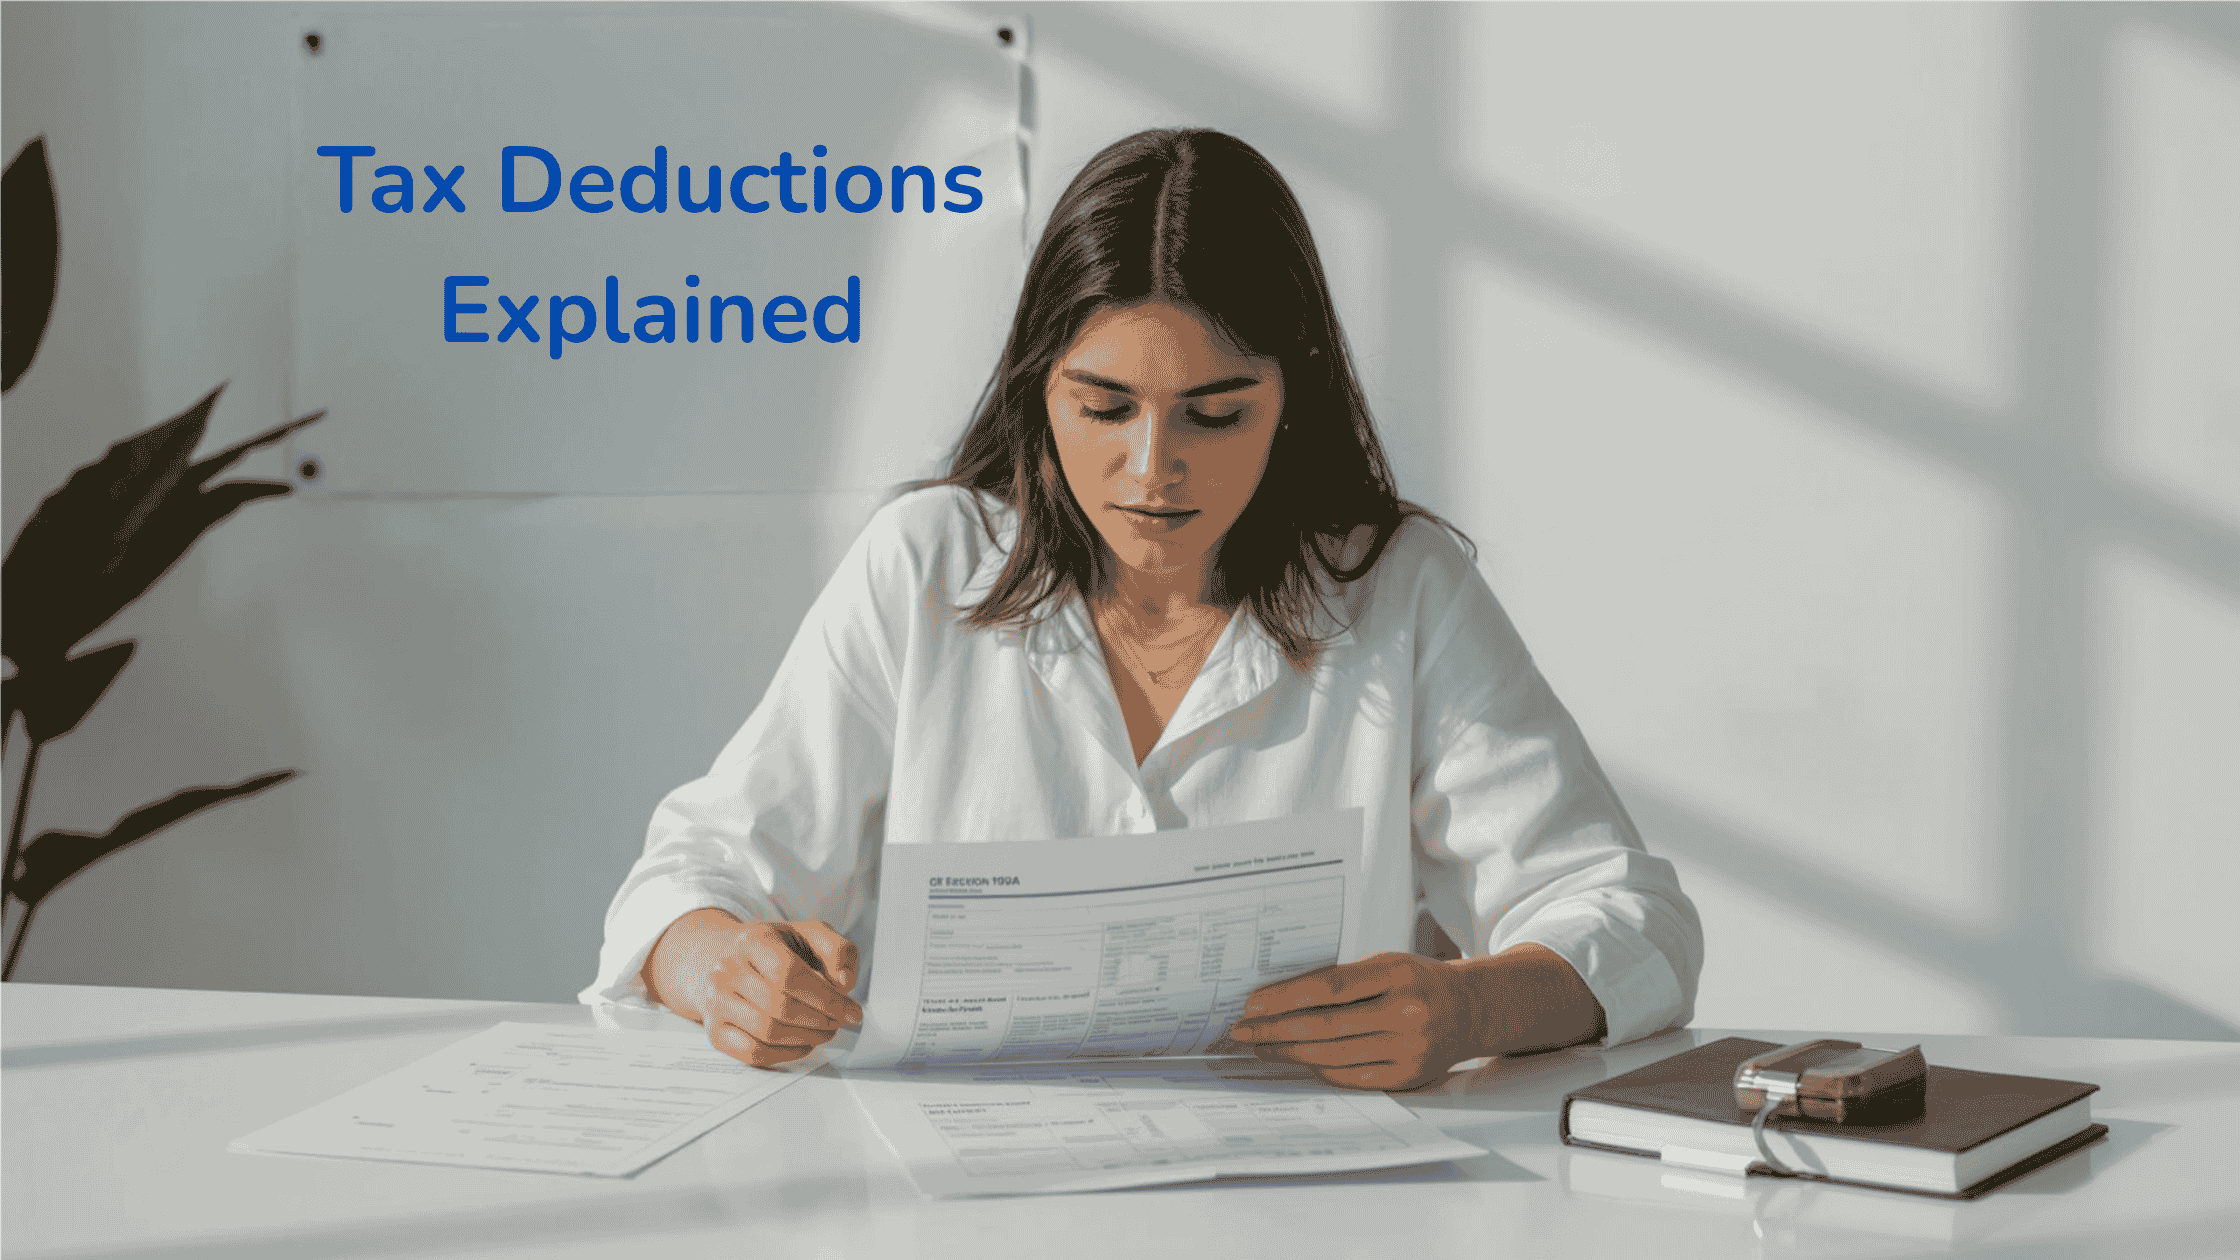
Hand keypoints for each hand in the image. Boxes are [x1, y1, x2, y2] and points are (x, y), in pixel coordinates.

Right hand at [642, 908, 860, 1068]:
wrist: (726, 958)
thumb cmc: (775, 949)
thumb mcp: (810, 934)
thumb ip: (838, 950)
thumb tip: (844, 982)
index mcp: (753, 940)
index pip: (789, 974)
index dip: (825, 997)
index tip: (850, 1010)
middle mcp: (727, 970)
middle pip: (779, 1006)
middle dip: (819, 1020)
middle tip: (838, 1023)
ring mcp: (716, 1002)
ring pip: (766, 1031)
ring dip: (805, 1038)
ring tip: (825, 1032)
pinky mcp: (714, 1030)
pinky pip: (751, 1052)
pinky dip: (784, 1055)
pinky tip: (802, 1045)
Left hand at [1227, 952, 1479, 1091]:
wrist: (1470, 1009)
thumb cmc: (1417, 981)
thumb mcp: (1386, 963)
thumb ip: (1342, 979)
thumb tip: (1280, 997)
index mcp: (1397, 973)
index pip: (1330, 988)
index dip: (1286, 998)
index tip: (1252, 1004)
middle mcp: (1406, 1013)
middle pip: (1326, 1026)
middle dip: (1276, 1030)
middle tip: (1242, 1030)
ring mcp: (1409, 1049)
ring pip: (1333, 1055)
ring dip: (1289, 1053)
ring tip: (1262, 1046)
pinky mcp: (1407, 1076)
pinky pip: (1351, 1077)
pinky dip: (1318, 1069)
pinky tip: (1297, 1060)